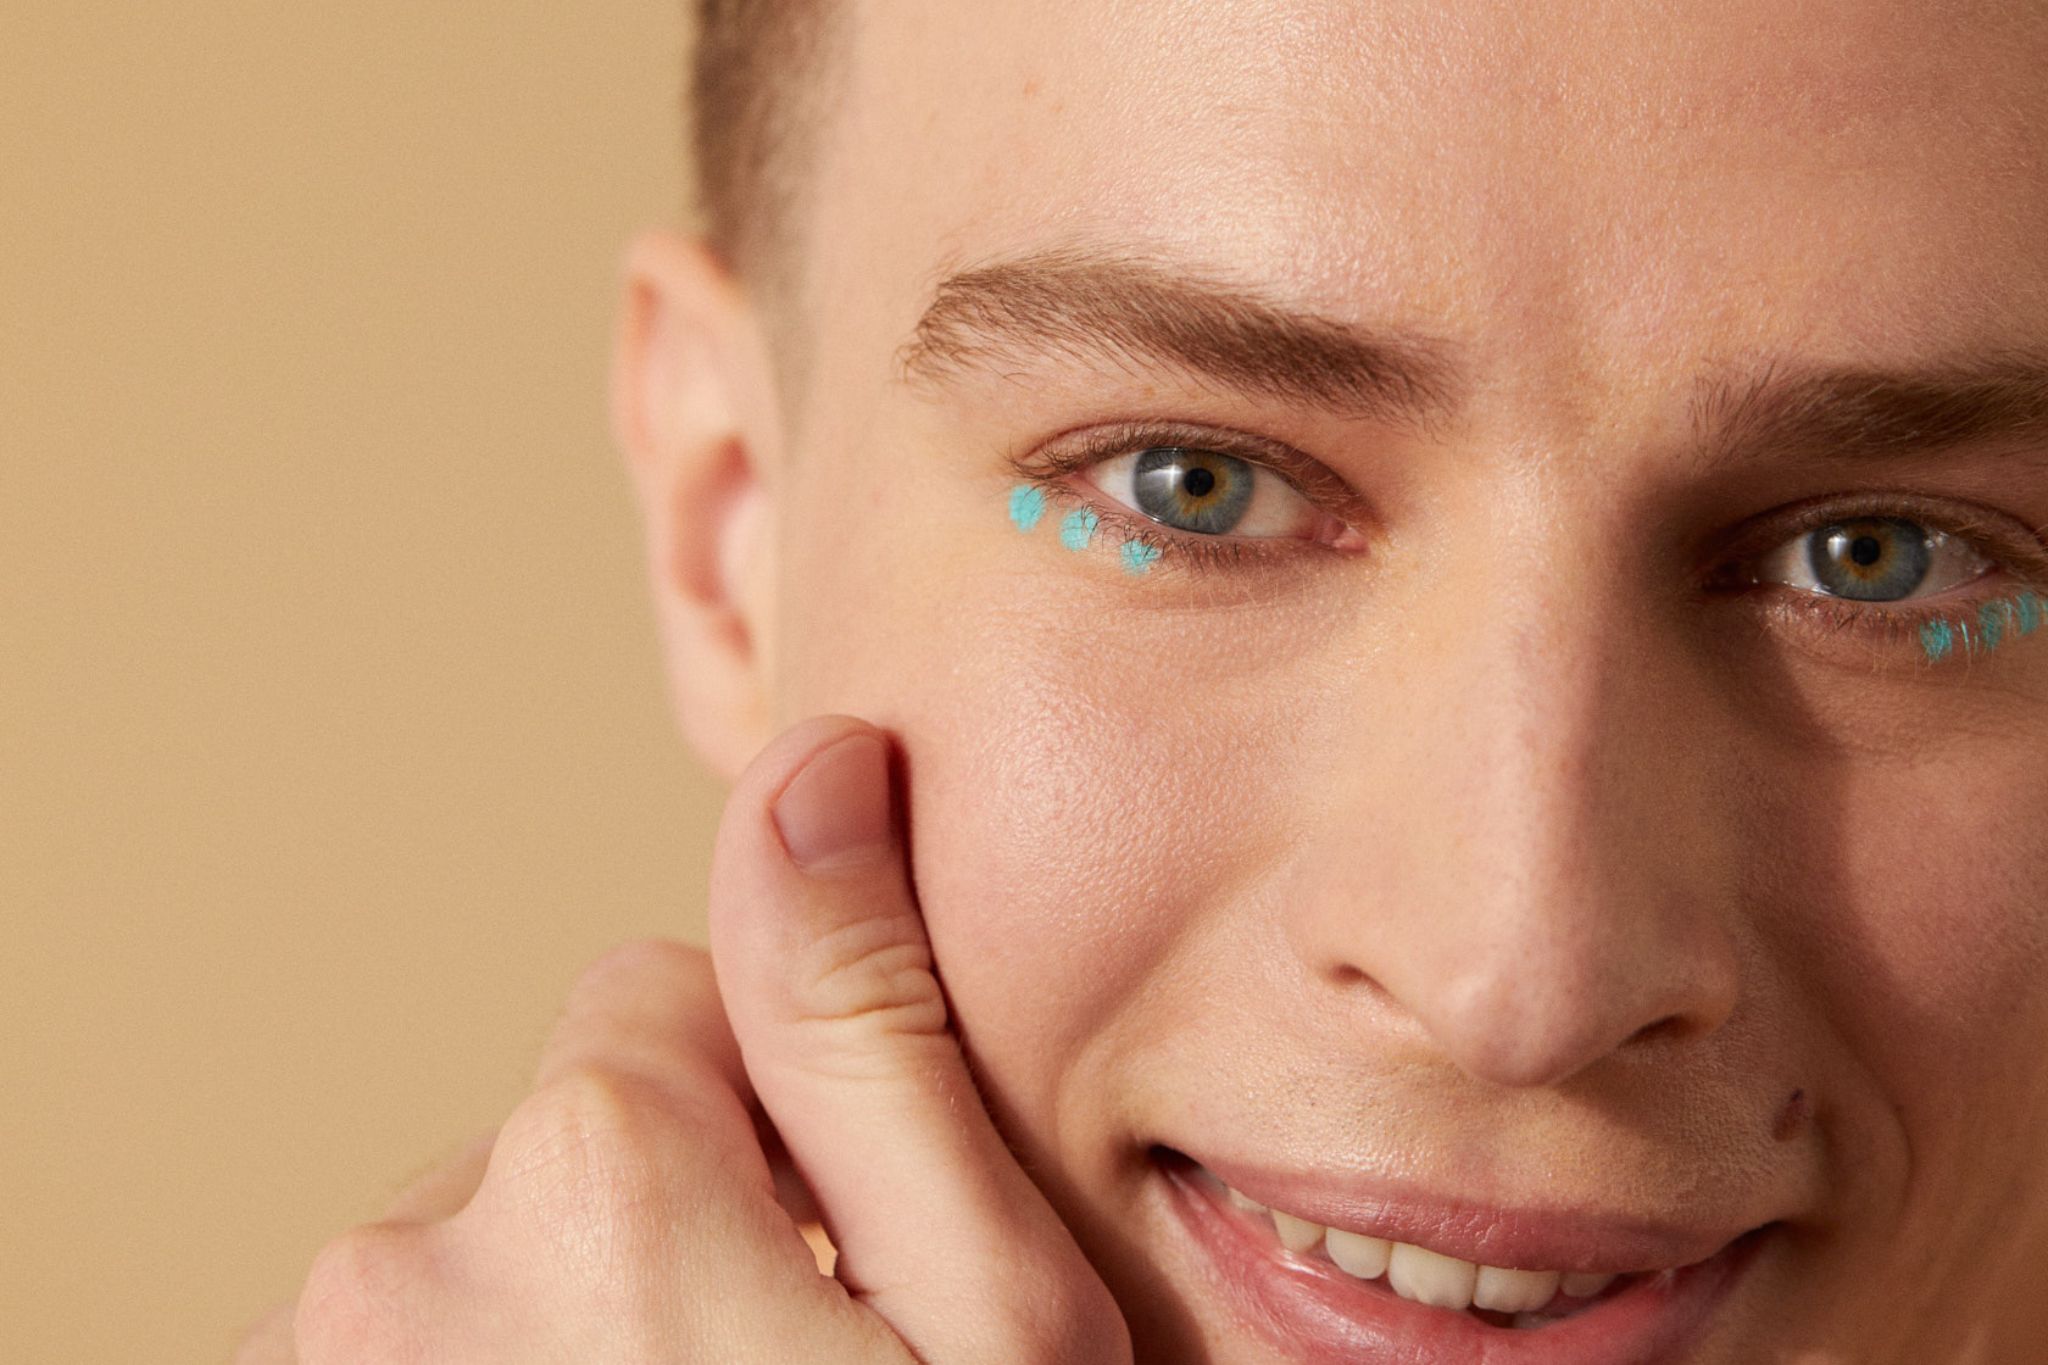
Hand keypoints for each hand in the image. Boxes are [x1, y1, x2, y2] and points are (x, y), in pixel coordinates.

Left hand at [269, 716, 1131, 1362]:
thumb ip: (877, 1033)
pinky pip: (397, 1342)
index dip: (786, 1146)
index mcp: (603, 1164)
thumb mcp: (992, 1318)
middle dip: (669, 1227)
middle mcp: (406, 1254)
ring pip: (486, 1247)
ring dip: (576, 1320)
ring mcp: (318, 1362)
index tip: (841, 1283)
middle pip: (572, 1129)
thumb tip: (814, 762)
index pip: (673, 1009)